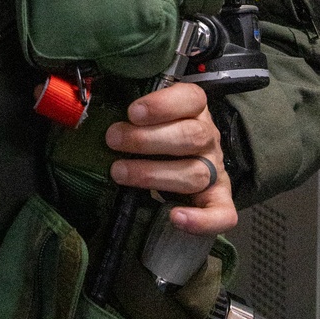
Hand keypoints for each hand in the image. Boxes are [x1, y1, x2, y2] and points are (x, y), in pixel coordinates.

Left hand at [105, 83, 235, 235]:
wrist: (186, 159)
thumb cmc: (158, 133)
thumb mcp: (149, 115)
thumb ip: (132, 114)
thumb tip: (96, 114)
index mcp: (195, 111)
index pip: (192, 99)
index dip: (162, 105)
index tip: (132, 112)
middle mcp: (209, 139)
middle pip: (191, 136)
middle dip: (146, 140)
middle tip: (113, 140)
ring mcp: (215, 170)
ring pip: (195, 173)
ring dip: (153, 174)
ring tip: (119, 173)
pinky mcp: (218, 200)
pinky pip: (222, 213)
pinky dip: (202, 220)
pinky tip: (176, 217)